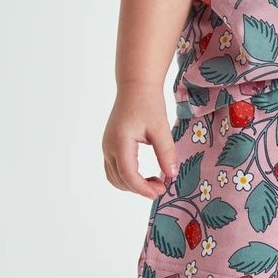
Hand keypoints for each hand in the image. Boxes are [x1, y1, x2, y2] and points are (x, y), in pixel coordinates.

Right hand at [102, 83, 178, 198]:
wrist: (136, 86)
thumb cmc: (148, 103)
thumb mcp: (161, 128)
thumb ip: (166, 152)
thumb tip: (172, 175)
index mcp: (120, 143)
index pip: (128, 175)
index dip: (144, 188)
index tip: (161, 191)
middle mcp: (108, 147)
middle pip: (119, 180)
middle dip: (139, 189)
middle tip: (161, 187)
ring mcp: (106, 146)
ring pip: (114, 177)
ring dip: (132, 185)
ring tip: (154, 182)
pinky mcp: (109, 144)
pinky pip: (113, 169)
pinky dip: (126, 177)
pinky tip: (144, 175)